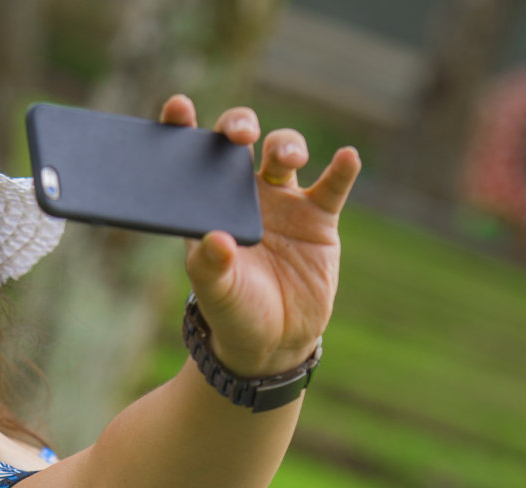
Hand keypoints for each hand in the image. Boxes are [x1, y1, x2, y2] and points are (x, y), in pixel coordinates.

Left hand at [162, 95, 360, 374]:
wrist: (272, 342)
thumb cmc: (232, 312)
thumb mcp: (215, 293)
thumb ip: (210, 266)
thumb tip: (216, 240)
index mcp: (205, 203)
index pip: (191, 155)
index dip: (184, 126)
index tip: (179, 106)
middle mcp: (242, 192)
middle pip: (241, 141)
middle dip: (240, 126)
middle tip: (240, 135)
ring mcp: (283, 201)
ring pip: (284, 152)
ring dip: (286, 144)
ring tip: (288, 157)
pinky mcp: (318, 217)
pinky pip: (332, 186)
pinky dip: (342, 170)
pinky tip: (346, 158)